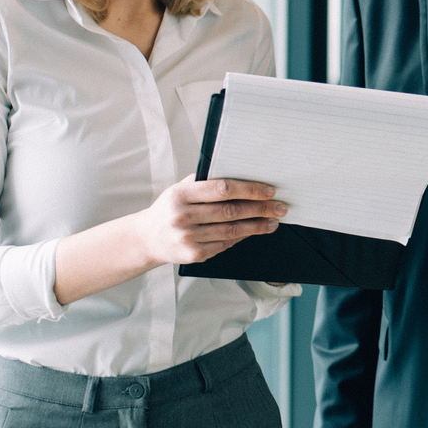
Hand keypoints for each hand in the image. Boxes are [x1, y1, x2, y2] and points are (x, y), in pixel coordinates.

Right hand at [136, 176, 286, 264]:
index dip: (249, 190)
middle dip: (260, 209)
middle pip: (231, 211)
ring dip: (257, 225)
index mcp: (181, 194)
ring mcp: (188, 237)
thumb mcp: (180, 189)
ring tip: (273, 220)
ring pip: (231, 230)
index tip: (269, 190)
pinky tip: (254, 231)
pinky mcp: (194, 254)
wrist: (147, 238)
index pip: (222, 189)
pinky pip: (225, 243)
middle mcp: (183, 216)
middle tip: (280, 207)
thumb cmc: (170, 208)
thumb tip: (241, 173)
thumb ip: (205, 181)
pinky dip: (243, 237)